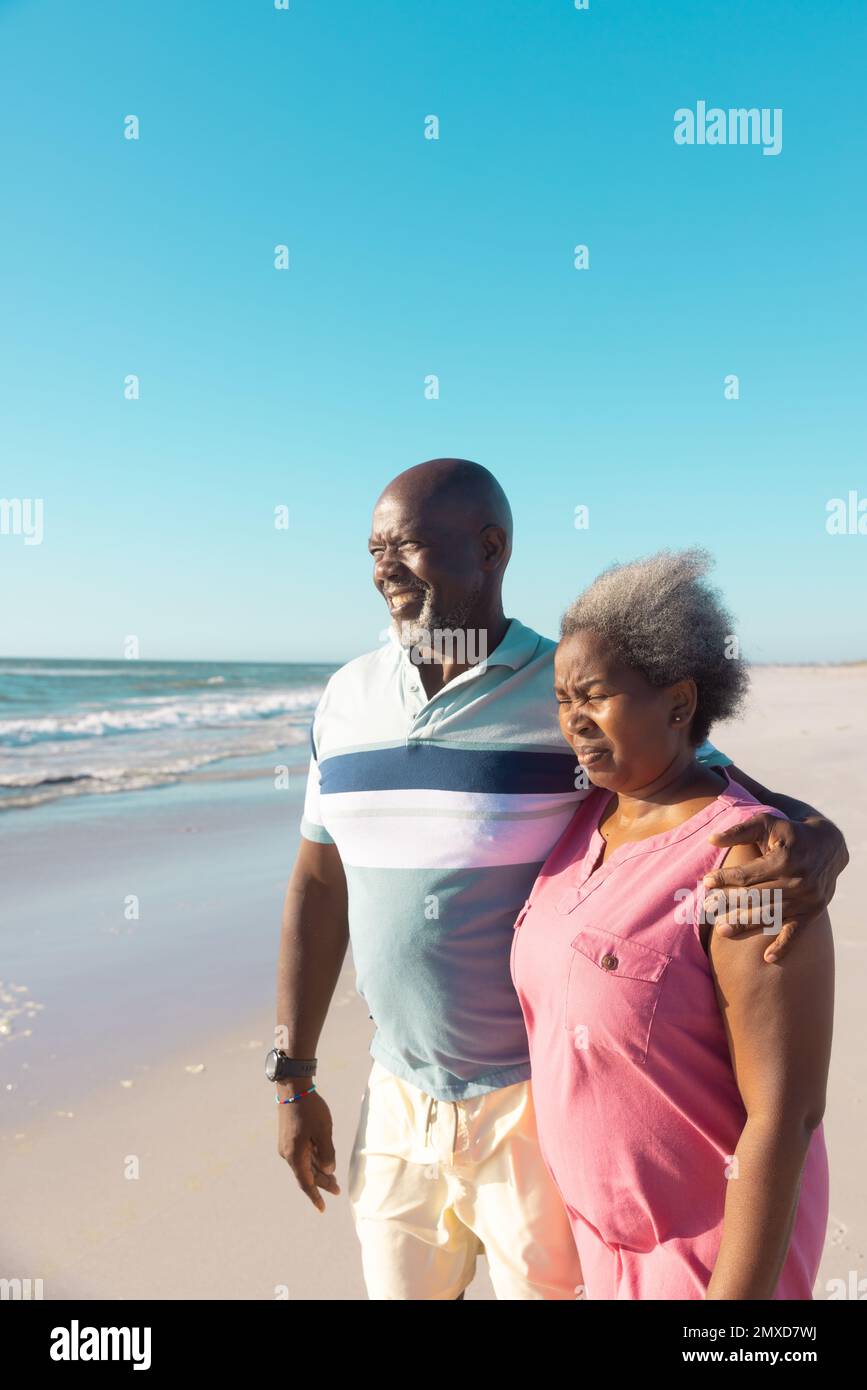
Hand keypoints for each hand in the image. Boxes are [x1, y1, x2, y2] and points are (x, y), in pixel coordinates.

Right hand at [277, 1091, 340, 1211]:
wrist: (293, 1088)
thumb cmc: (310, 1109)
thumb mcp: (323, 1131)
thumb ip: (327, 1153)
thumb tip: (329, 1170)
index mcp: (295, 1155)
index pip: (306, 1182)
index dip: (315, 1196)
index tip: (322, 1209)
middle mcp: (288, 1153)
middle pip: (306, 1174)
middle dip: (322, 1182)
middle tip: (338, 1189)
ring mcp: (287, 1146)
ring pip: (304, 1164)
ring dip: (318, 1171)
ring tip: (333, 1178)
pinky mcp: (289, 1138)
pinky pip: (302, 1155)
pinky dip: (313, 1160)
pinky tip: (323, 1161)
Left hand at [702, 814, 846, 962]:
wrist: (828, 846)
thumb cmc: (789, 833)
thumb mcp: (766, 823)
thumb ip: (739, 831)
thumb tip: (711, 839)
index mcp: (784, 859)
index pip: (748, 874)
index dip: (725, 878)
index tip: (706, 882)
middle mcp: (797, 881)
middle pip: (756, 897)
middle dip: (729, 903)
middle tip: (707, 909)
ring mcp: (806, 899)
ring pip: (770, 915)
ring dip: (746, 925)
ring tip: (722, 931)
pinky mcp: (812, 912)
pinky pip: (797, 932)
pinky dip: (784, 946)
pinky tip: (768, 958)